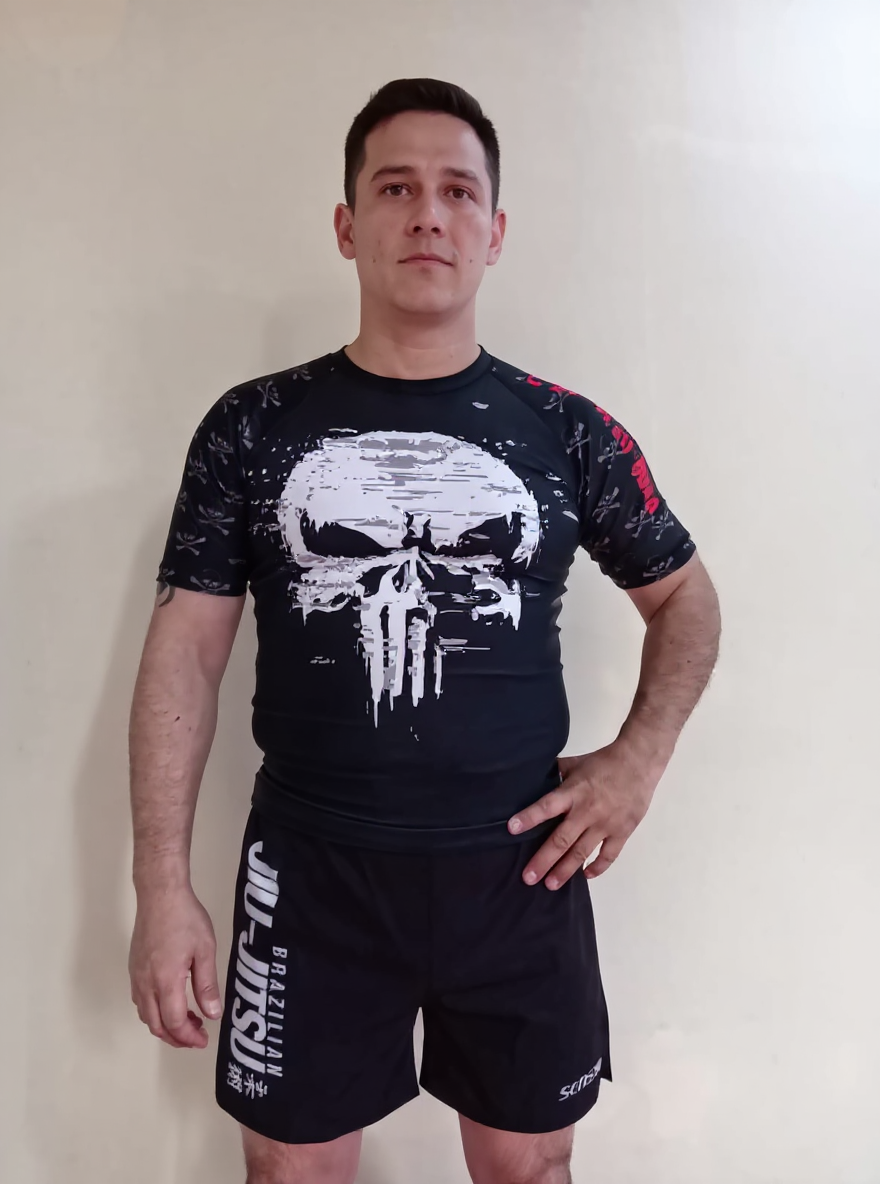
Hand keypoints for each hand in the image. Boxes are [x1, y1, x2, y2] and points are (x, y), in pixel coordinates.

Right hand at [129, 886, 220, 1048]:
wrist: (160, 894)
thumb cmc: (185, 918)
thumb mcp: (205, 950)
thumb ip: (207, 985)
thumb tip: (212, 1015)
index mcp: (165, 981)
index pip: (174, 1022)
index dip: (189, 1037)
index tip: (203, 1040)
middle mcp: (146, 983)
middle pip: (156, 1025)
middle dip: (176, 1038)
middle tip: (197, 1036)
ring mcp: (136, 976)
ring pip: (145, 1015)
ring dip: (164, 1025)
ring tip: (188, 1020)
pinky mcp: (134, 968)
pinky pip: (140, 1001)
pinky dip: (154, 1011)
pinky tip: (170, 1002)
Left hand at [508, 743, 659, 887]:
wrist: (638, 762)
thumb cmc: (603, 761)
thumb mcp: (575, 763)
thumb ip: (556, 774)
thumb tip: (533, 778)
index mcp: (573, 792)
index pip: (547, 806)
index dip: (529, 817)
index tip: (512, 829)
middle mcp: (587, 811)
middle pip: (562, 839)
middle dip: (543, 860)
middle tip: (528, 878)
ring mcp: (606, 824)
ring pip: (582, 852)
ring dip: (565, 870)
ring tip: (551, 885)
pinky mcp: (622, 831)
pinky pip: (609, 855)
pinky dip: (598, 867)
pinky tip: (586, 876)